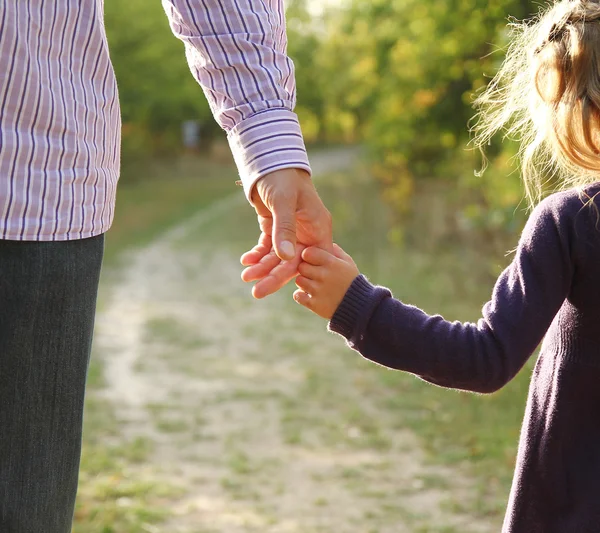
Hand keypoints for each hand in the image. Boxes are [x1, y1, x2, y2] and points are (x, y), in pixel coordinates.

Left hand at [241, 168, 332, 298]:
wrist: (269, 159)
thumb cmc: (282, 177)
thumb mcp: (284, 202)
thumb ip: (284, 229)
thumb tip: (285, 258)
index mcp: (317, 227)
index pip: (310, 258)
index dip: (296, 274)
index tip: (277, 285)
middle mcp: (306, 233)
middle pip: (291, 262)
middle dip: (273, 277)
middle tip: (256, 293)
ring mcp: (291, 232)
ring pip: (277, 257)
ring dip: (262, 267)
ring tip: (245, 276)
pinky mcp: (276, 228)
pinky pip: (268, 247)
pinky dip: (257, 254)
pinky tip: (246, 260)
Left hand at [293, 244, 359, 318]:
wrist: (360, 307)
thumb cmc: (352, 281)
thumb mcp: (348, 263)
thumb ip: (335, 251)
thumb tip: (322, 241)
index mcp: (332, 263)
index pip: (308, 253)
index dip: (308, 256)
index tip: (312, 260)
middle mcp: (324, 275)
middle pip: (302, 267)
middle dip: (305, 269)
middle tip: (312, 273)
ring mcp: (319, 290)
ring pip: (299, 281)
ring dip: (303, 282)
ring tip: (312, 284)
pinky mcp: (315, 304)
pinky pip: (297, 296)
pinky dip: (301, 296)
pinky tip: (308, 295)